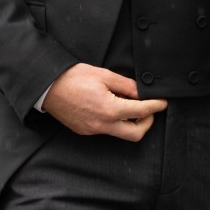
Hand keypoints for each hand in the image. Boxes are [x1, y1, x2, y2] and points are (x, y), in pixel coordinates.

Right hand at [41, 63, 166, 140]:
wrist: (47, 87)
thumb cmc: (72, 78)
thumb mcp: (103, 75)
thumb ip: (126, 85)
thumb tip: (142, 92)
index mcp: (110, 109)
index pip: (142, 111)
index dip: (156, 106)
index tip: (163, 102)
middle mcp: (103, 124)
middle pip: (136, 134)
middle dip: (147, 123)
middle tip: (148, 109)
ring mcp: (93, 130)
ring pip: (120, 133)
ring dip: (129, 123)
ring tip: (127, 106)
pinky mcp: (85, 131)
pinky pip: (106, 131)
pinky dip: (114, 122)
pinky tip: (110, 108)